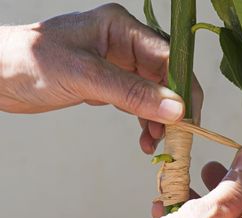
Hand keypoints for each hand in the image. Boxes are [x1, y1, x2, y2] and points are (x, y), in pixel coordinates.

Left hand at [0, 4, 201, 127]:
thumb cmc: (30, 61)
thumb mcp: (84, 75)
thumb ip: (132, 93)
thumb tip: (175, 109)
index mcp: (122, 29)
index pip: (167, 56)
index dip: (182, 87)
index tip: (188, 117)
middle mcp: (125, 44)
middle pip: (165, 76)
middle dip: (172, 107)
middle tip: (174, 135)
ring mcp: (119, 65)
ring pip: (153, 93)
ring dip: (159, 118)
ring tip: (156, 142)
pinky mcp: (110, 83)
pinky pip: (137, 102)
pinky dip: (144, 121)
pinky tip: (145, 138)